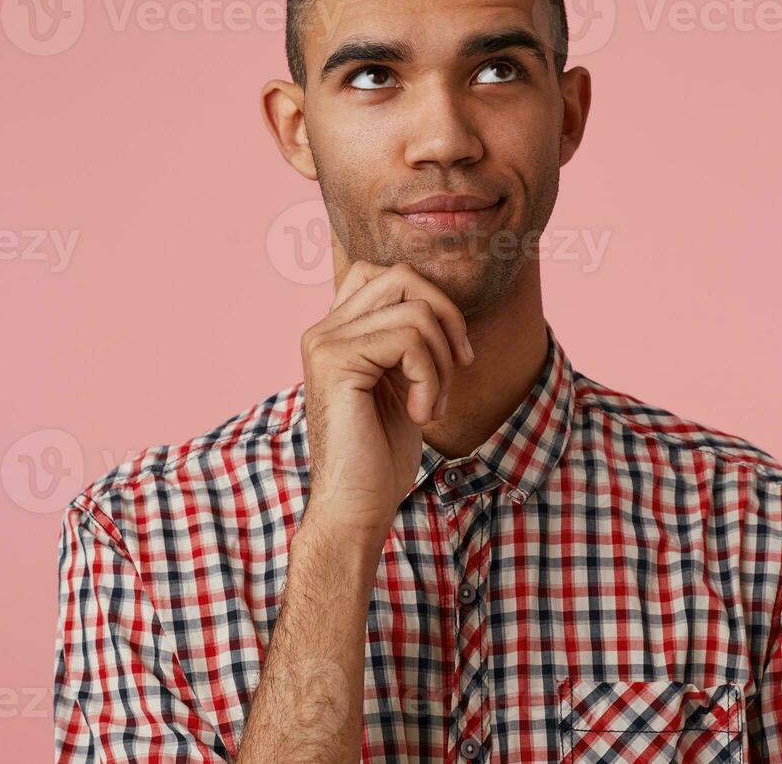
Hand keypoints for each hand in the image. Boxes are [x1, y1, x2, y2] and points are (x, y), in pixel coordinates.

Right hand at [299, 261, 473, 536]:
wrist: (355, 506)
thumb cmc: (381, 453)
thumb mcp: (403, 382)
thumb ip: (409, 339)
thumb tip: (442, 305)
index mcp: (338, 331)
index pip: (390, 275)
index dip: (434, 302)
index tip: (455, 354)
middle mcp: (324, 329)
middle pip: (403, 277)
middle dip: (447, 320)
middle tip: (457, 370)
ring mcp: (325, 342)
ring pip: (414, 312)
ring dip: (442, 362)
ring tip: (432, 405)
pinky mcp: (335, 361)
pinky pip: (409, 341)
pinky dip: (431, 378)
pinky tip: (420, 415)